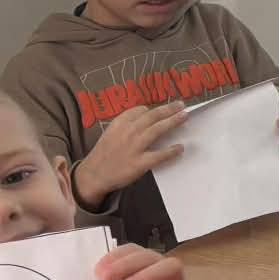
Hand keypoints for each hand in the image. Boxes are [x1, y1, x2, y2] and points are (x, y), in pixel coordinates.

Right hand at [74, 104, 188, 205]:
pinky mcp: (139, 163)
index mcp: (120, 123)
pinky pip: (158, 155)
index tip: (165, 107)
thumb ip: (126, 123)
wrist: (94, 174)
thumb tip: (146, 114)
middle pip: (152, 117)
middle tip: (182, 105)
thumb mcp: (111, 132)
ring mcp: (134, 147)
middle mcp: (128, 132)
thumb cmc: (104, 153)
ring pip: (157, 130)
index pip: (140, 110)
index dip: (154, 108)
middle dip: (169, 109)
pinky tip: (180, 147)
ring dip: (172, 121)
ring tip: (184, 116)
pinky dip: (170, 151)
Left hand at [98, 245, 190, 279]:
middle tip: (106, 276)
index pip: (132, 250)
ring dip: (148, 273)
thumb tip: (84, 278)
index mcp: (140, 267)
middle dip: (127, 263)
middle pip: (150, 255)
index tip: (98, 270)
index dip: (116, 255)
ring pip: (172, 266)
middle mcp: (159, 272)